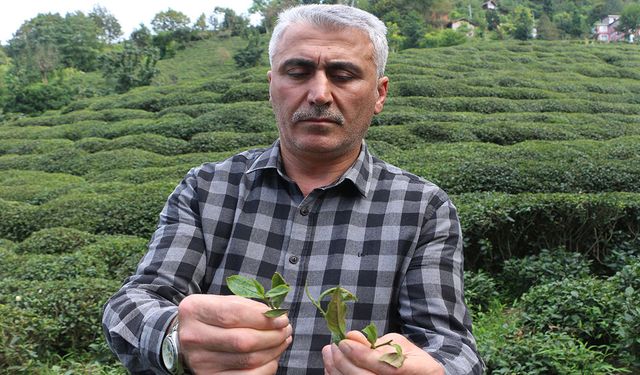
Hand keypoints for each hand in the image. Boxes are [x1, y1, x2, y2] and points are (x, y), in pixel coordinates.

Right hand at [177, 294, 291, 373]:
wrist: (186, 338)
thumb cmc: (212, 317)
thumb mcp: (223, 302)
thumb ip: (247, 306)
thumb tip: (276, 317)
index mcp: (194, 310)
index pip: (233, 314)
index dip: (263, 318)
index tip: (282, 318)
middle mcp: (193, 337)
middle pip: (243, 340)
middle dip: (272, 336)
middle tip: (286, 329)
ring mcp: (200, 362)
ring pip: (248, 360)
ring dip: (273, 350)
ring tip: (283, 340)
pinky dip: (266, 367)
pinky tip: (273, 357)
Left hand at [322, 331, 443, 374]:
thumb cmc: (411, 360)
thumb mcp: (401, 345)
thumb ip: (378, 342)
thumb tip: (352, 336)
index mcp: (414, 370)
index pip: (384, 365)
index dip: (362, 354)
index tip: (344, 341)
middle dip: (344, 361)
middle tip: (333, 346)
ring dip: (336, 369)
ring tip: (328, 352)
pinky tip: (332, 367)